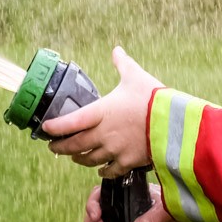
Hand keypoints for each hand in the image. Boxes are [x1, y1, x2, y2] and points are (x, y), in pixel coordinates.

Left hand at [41, 46, 158, 177]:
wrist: (175, 122)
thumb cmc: (153, 98)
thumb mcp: (135, 76)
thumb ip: (123, 64)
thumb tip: (117, 50)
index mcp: (102, 111)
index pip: (71, 121)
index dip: (55, 126)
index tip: (46, 128)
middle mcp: (104, 133)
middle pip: (75, 145)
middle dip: (61, 147)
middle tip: (53, 147)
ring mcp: (115, 149)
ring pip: (90, 159)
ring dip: (79, 158)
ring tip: (74, 157)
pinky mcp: (129, 161)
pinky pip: (110, 170)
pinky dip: (103, 170)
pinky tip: (100, 169)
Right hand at [82, 183, 185, 221]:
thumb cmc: (179, 209)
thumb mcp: (167, 211)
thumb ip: (151, 221)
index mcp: (129, 193)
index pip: (103, 192)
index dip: (94, 202)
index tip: (98, 215)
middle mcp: (121, 205)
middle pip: (96, 208)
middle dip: (90, 220)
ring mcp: (121, 221)